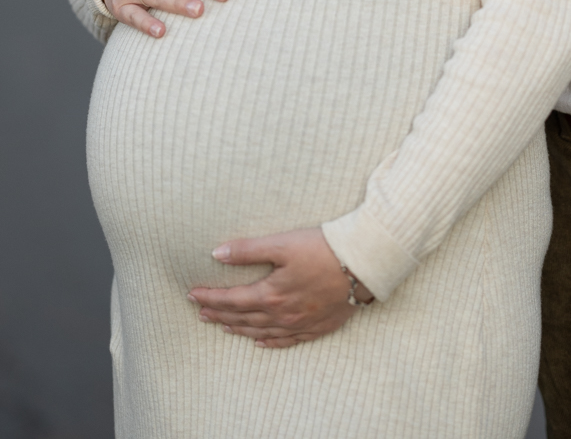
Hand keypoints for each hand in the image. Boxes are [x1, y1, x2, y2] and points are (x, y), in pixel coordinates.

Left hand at [189, 228, 372, 347]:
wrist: (362, 264)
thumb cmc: (323, 248)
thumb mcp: (283, 243)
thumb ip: (249, 250)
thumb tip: (217, 253)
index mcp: (271, 294)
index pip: (232, 299)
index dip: (210, 297)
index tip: (192, 295)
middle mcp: (282, 314)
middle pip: (243, 317)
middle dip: (219, 313)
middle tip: (201, 312)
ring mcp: (300, 324)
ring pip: (261, 331)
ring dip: (239, 328)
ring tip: (223, 325)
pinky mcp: (316, 327)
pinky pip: (286, 341)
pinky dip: (269, 342)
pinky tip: (260, 341)